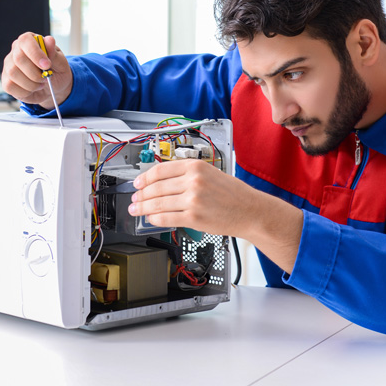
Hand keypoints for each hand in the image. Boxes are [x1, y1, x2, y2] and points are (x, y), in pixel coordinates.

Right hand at [2, 32, 72, 109]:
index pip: (25, 41)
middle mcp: (16, 51)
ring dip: (31, 83)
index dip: (35, 53)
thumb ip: (54, 53)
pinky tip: (33, 89)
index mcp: (29, 41)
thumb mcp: (60, 62)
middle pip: (18, 59)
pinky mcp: (6, 80)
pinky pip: (10, 86)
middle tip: (46, 77)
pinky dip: (25, 91)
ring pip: (13, 73)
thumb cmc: (56, 71)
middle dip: (35, 73)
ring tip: (41, 83)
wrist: (53, 87)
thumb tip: (49, 40)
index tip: (47, 65)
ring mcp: (8, 66)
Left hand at [128, 159, 303, 272]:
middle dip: (141, 195)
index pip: (160, 170)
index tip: (137, 183)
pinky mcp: (193, 217)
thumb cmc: (235, 194)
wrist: (252, 211)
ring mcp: (192, 200)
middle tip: (134, 199)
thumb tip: (163, 182)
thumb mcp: (211, 174)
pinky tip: (150, 219)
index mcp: (196, 166)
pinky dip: (154, 219)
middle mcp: (193, 181)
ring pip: (158, 203)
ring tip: (136, 210)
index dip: (144, 177)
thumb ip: (188, 175)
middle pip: (156, 187)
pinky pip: (166, 218)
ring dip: (143, 208)